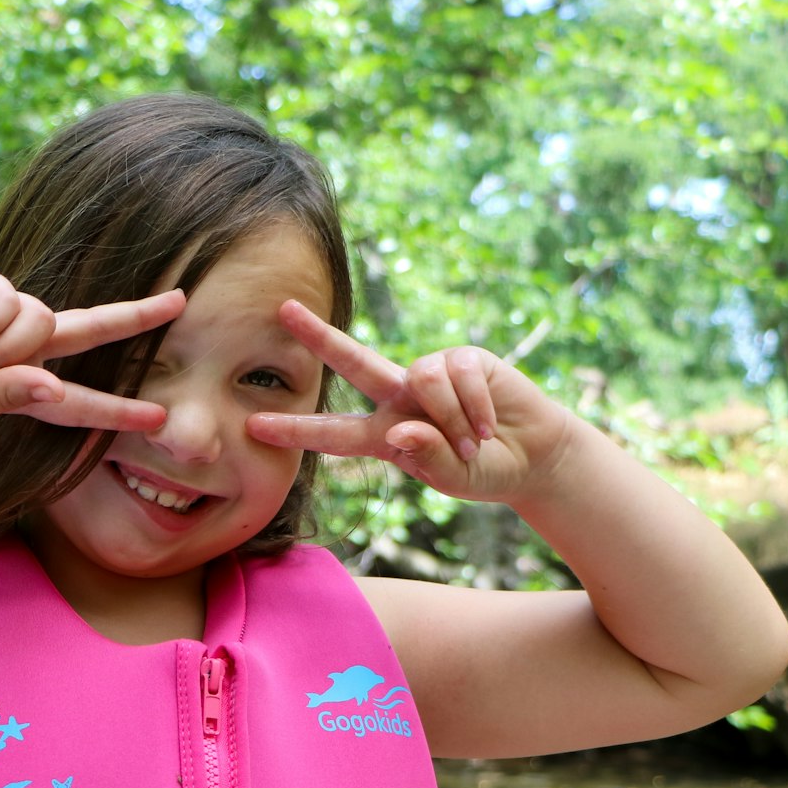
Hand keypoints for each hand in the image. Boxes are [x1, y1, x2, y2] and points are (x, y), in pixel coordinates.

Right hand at [0, 268, 184, 433]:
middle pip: (92, 329)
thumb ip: (5, 398)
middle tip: (181, 303)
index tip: (159, 419)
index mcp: (22, 387)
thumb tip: (55, 388)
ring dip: (9, 347)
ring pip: (44, 322)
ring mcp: (5, 312)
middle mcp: (23, 347)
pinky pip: (13, 301)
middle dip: (137, 317)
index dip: (118, 411)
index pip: (80, 401)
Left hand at [246, 301, 575, 503]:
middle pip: (353, 362)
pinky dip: (476, 406)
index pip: (334, 434)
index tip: (253, 425)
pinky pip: (460, 375)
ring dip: (453, 417)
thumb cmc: (485, 471)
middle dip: (318, 336)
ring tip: (475, 440)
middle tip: (283, 309)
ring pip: (424, 380)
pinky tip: (490, 421)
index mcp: (386, 435)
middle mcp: (400, 398)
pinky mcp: (464, 357)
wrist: (534, 454)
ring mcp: (431, 374)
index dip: (296, 430)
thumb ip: (426, 459)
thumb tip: (403, 429)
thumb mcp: (454, 478)